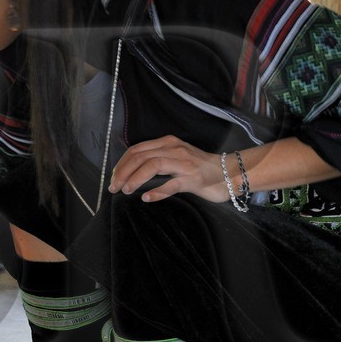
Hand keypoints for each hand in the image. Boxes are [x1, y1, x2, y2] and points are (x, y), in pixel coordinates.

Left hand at [108, 135, 228, 203]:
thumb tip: (131, 173)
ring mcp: (184, 164)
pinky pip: (172, 184)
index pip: (137, 150)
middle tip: (114, 187)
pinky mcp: (193, 179)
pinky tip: (146, 198)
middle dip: (123, 172)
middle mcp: (174, 149)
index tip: (113, 178)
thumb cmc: (199, 169)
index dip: (121, 164)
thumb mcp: (175, 159)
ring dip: (135, 179)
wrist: (228, 173)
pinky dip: (157, 192)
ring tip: (126, 190)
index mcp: (167, 143)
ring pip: (153, 166)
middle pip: (141, 157)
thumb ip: (156, 161)